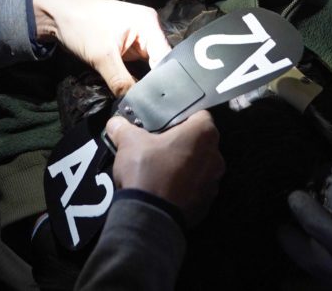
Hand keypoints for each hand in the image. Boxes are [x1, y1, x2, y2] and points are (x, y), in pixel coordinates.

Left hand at [30, 0, 170, 95]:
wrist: (54, 13)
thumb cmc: (80, 25)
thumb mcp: (102, 57)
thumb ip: (121, 82)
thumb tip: (133, 106)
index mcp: (149, 24)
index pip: (166, 59)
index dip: (164, 82)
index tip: (161, 106)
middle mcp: (148, 30)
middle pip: (159, 63)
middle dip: (154, 84)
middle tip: (154, 110)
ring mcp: (137, 38)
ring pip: (148, 67)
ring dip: (144, 83)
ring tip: (145, 105)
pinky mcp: (127, 46)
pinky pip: (137, 66)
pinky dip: (134, 78)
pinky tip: (135, 94)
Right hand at [105, 111, 223, 225]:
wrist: (150, 217)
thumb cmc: (147, 170)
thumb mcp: (129, 142)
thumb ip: (123, 127)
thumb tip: (115, 122)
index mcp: (203, 134)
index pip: (199, 115)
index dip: (183, 117)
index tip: (167, 123)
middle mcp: (216, 156)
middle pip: (201, 142)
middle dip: (184, 142)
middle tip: (162, 145)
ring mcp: (214, 182)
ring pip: (201, 166)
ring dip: (186, 165)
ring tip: (164, 168)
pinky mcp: (207, 203)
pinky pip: (197, 188)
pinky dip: (186, 186)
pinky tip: (167, 188)